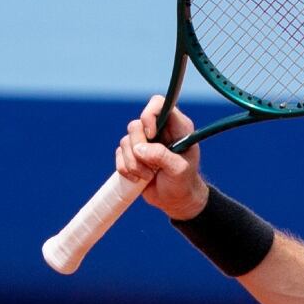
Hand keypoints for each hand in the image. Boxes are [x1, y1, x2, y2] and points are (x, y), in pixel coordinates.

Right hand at [117, 95, 208, 219]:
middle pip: (135, 125)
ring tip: (149, 176)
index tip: (151, 134)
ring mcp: (144, 141)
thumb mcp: (179, 170)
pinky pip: (119, 154)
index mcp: (177, 127)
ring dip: (134, 163)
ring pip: (125, 141)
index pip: (159, 104)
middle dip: (139, 148)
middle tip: (152, 166)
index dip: (149, 115)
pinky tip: (139, 178)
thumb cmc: (184, 183)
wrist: (175, 200)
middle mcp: (159, 130)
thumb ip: (162, 156)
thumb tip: (139, 149)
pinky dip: (126, 168)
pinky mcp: (132, 154)